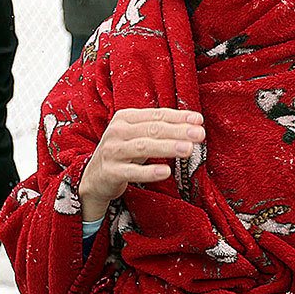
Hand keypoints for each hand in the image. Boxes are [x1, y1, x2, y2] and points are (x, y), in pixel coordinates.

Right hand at [78, 108, 204, 220]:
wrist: (94, 178)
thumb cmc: (123, 154)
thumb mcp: (137, 136)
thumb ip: (160, 129)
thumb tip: (194, 124)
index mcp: (125, 118)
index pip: (156, 115)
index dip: (179, 117)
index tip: (199, 121)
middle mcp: (117, 131)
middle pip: (152, 129)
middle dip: (178, 131)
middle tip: (200, 134)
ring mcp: (112, 151)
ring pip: (144, 147)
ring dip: (168, 147)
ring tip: (189, 149)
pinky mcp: (110, 172)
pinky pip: (132, 171)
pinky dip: (149, 171)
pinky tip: (166, 172)